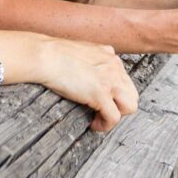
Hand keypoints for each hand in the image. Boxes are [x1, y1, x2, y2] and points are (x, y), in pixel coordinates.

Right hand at [17, 34, 140, 131]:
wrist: (45, 55)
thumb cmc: (53, 54)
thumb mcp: (80, 52)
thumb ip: (90, 61)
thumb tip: (88, 75)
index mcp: (110, 56)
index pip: (125, 80)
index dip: (115, 95)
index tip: (102, 101)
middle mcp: (115, 67)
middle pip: (132, 94)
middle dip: (119, 106)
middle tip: (101, 111)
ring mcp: (110, 80)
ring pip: (129, 107)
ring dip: (116, 116)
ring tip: (99, 119)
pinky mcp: (100, 93)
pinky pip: (114, 117)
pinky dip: (105, 125)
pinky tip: (94, 125)